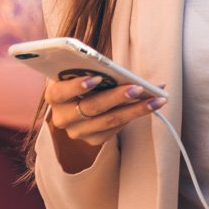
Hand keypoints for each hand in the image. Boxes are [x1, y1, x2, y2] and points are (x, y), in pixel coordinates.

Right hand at [43, 76, 165, 171]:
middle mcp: (62, 118)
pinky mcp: (92, 140)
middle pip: (91, 108)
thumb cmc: (80, 77)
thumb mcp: (78, 70)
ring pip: (108, 121)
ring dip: (135, 109)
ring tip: (154, 99)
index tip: (97, 77)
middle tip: (137, 88)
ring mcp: (77, 132)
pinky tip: (150, 106)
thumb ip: (89, 68)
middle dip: (117, 97)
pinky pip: (115, 129)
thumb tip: (116, 69)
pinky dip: (133, 115)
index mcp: (53, 96)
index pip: (60, 92)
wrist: (77, 100)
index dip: (77, 86)